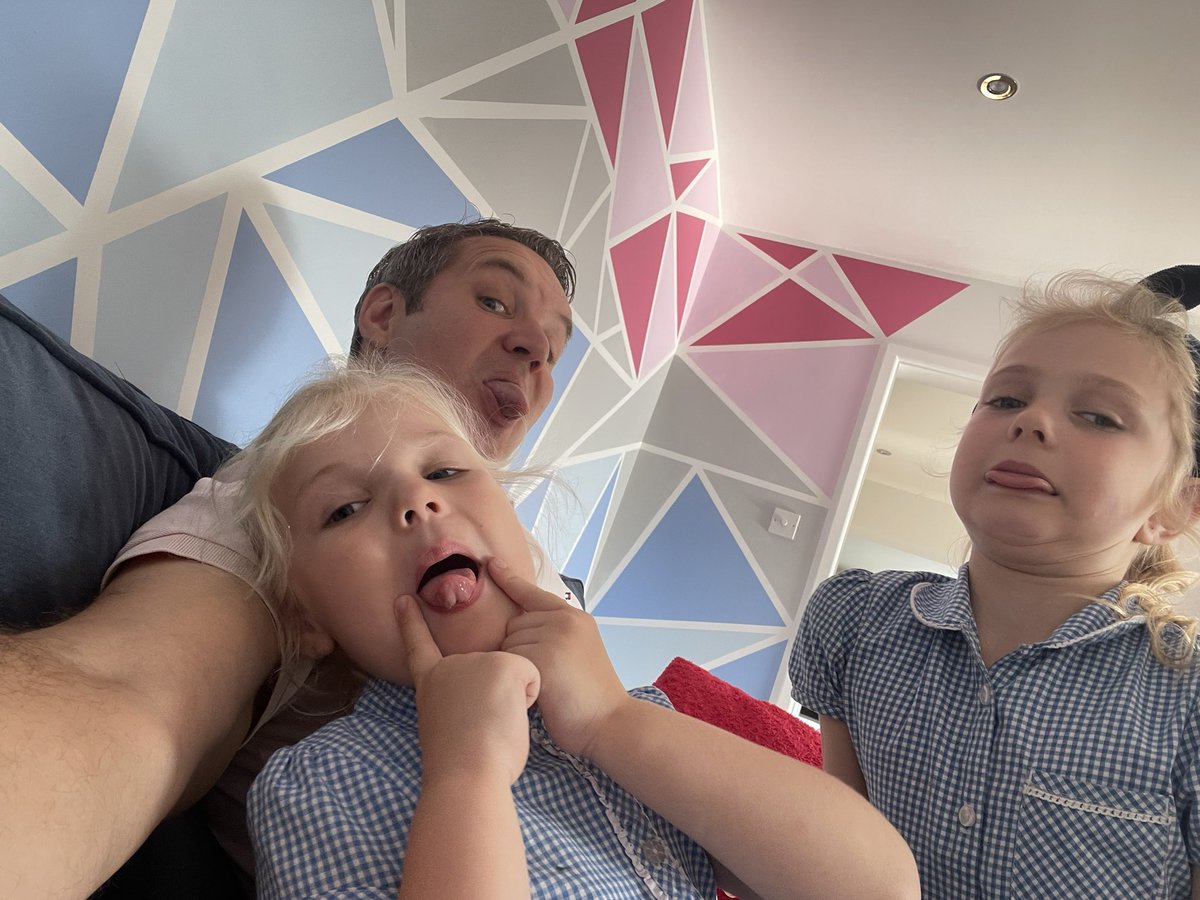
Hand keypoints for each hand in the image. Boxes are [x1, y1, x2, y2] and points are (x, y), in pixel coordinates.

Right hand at [396, 594, 538, 786]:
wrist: (465, 773)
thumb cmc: (460, 765)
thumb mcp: (448, 726)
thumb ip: (459, 703)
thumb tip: (478, 702)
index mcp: (432, 682)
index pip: (418, 646)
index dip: (410, 623)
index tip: (403, 600)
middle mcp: (451, 665)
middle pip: (491, 672)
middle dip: (498, 700)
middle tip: (480, 729)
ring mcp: (478, 660)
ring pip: (514, 675)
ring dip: (513, 703)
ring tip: (491, 727)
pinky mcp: (504, 663)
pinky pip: (532, 678)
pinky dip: (528, 701)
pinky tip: (508, 718)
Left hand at [491, 559, 629, 757]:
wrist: (610, 723)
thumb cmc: (590, 697)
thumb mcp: (578, 651)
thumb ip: (554, 633)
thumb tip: (516, 628)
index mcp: (574, 617)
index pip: (533, 593)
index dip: (509, 579)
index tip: (490, 564)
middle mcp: (565, 620)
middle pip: (513, 625)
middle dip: (518, 650)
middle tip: (545, 677)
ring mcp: (554, 637)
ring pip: (508, 644)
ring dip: (516, 667)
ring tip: (545, 687)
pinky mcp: (543, 658)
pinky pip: (510, 662)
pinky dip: (516, 680)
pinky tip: (538, 695)